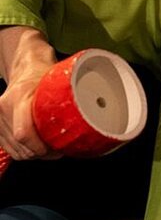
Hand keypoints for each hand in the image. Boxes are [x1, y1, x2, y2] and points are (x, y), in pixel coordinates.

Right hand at [0, 27, 59, 159]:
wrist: (24, 65)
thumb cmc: (42, 71)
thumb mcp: (57, 79)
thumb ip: (69, 95)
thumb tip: (92, 110)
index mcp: (19, 96)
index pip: (24, 133)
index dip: (41, 147)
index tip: (58, 149)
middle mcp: (3, 108)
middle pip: (21, 145)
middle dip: (42, 153)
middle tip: (60, 150)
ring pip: (15, 150)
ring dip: (34, 154)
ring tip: (52, 148)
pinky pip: (10, 148)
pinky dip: (25, 151)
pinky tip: (39, 147)